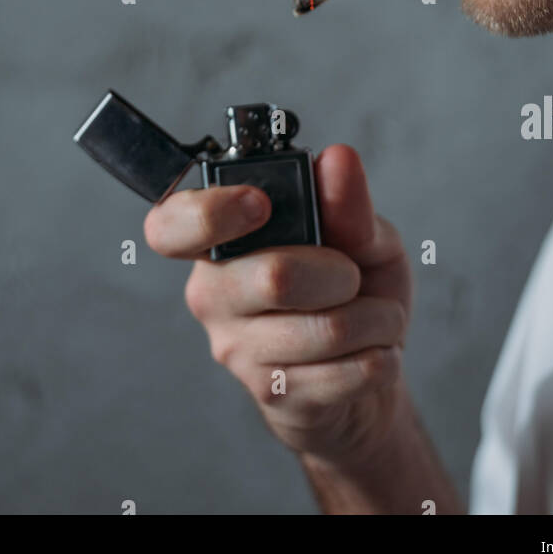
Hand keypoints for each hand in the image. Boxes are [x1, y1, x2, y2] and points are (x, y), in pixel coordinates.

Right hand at [143, 144, 412, 462]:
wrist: (370, 364)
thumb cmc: (354, 285)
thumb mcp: (363, 233)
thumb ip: (347, 202)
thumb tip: (338, 160)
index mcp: (221, 239)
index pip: (171, 225)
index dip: (209, 212)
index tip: (258, 204)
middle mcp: (214, 292)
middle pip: (275, 276)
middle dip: (342, 273)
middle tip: (353, 275)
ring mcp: (237, 348)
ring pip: (325, 329)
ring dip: (377, 319)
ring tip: (379, 317)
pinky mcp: (270, 393)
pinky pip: (343, 373)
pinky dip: (380, 357)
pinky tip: (373, 352)